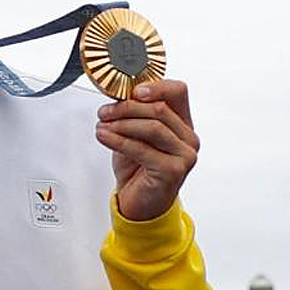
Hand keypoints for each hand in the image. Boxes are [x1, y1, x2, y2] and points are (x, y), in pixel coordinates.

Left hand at [95, 79, 199, 220]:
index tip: (131, 91)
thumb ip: (132, 115)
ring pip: (152, 127)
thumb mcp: (133, 135)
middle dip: (126, 108)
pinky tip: (104, 136)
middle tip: (104, 112)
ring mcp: (184, 155)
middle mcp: (188, 138)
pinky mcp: (173, 170)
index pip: (178, 91)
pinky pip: (142, 149)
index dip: (155, 86)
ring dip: (121, 124)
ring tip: (102, 126)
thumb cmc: (137, 168)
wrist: (139, 202)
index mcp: (182, 123)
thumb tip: (117, 96)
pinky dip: (118, 140)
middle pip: (159, 109)